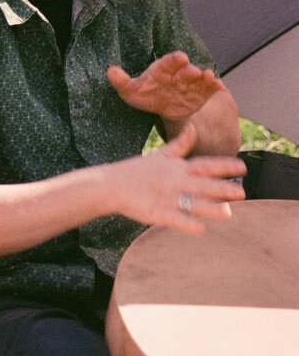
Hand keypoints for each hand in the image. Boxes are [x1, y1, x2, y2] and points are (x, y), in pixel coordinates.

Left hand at [107, 51, 223, 121]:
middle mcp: (180, 73)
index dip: (174, 60)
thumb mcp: (132, 91)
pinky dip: (215, 86)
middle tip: (194, 71)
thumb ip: (122, 82)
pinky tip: (218, 86)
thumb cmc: (147, 95)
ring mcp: (193, 83)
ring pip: (200, 77)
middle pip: (186, 70)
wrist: (166, 109)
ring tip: (208, 76)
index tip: (180, 58)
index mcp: (164, 69)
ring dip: (205, 76)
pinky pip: (210, 88)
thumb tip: (110, 71)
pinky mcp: (203, 93)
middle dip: (190, 70)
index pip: (169, 62)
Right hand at [108, 122, 245, 233]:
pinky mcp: (155, 212)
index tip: (242, 167)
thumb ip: (180, 144)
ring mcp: (166, 197)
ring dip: (210, 207)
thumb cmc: (138, 170)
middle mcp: (175, 181)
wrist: (112, 184)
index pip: (204, 165)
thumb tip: (192, 126)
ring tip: (228, 212)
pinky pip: (174, 219)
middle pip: (202, 184)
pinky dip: (186, 223)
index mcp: (177, 167)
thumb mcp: (161, 155)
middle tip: (242, 192)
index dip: (223, 165)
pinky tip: (200, 229)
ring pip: (191, 202)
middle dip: (222, 188)